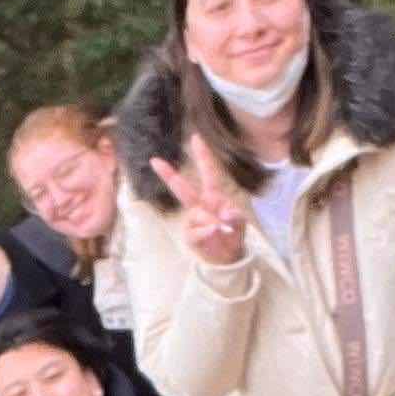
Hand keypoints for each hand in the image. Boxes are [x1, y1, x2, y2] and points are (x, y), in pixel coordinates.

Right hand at [151, 130, 249, 264]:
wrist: (229, 257)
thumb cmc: (233, 233)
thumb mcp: (240, 223)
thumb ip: (235, 216)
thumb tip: (226, 213)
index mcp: (213, 196)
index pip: (208, 172)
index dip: (203, 155)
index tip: (196, 138)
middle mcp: (200, 205)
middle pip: (182, 188)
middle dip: (168, 175)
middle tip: (154, 160)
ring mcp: (193, 220)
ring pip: (197, 215)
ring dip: (211, 222)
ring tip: (221, 230)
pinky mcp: (190, 235)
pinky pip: (195, 231)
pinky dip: (206, 232)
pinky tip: (213, 234)